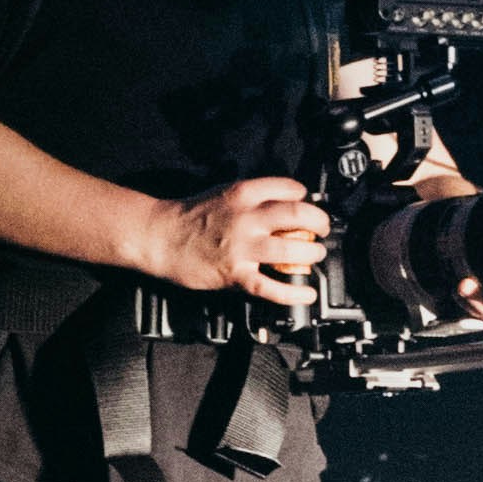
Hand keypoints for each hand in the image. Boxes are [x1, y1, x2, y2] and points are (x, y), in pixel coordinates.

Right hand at [153, 175, 329, 305]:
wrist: (160, 237)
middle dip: (319, 223)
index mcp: (243, 193)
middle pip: (298, 216)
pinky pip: (271, 287)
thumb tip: (284, 203)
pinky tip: (306, 293)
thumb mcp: (223, 193)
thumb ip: (253, 197)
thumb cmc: (190, 216)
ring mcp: (242, 247)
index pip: (289, 188)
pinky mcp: (235, 273)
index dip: (305, 197)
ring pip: (291, 250)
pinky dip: (292, 292)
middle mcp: (246, 218)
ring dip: (311, 255)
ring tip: (314, 257)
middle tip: (322, 230)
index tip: (309, 205)